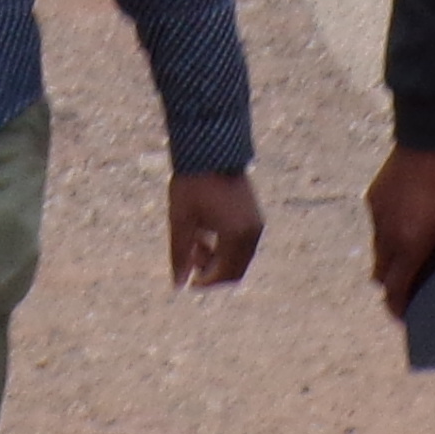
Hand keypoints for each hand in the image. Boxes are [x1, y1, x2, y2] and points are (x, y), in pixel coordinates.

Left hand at [168, 168, 261, 287]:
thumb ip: (181, 255)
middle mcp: (253, 233)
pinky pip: (242, 242)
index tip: (188, 280)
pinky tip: (204, 230)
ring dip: (217, 256)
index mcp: (237, 236)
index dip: (206, 282)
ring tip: (195, 240)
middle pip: (235, 269)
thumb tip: (178, 284)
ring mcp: (256, 223)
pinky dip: (225, 244)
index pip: (226, 274)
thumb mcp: (181, 220)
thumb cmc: (193, 183)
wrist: (210, 149)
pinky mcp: (254, 214)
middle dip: (212, 270)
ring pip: (238, 256)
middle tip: (190, 258)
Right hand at [363, 148, 434, 319]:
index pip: (396, 288)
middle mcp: (387, 234)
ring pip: (379, 248)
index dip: (398, 306)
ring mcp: (378, 214)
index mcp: (410, 245)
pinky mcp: (375, 196)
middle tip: (410, 288)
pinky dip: (392, 230)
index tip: (404, 317)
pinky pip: (380, 222)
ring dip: (392, 257)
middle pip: (382, 273)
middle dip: (393, 285)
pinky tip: (412, 220)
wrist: (426, 135)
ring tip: (414, 253)